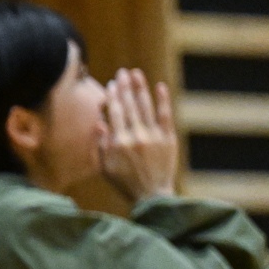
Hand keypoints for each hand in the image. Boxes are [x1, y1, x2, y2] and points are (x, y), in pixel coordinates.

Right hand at [98, 69, 177, 202]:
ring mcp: (153, 136)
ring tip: (136, 74)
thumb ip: (101, 144)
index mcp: (118, 142)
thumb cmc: (125, 183)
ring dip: (140, 88)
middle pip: (129, 105)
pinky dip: (162, 100)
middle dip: (125, 86)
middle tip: (123, 72)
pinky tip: (159, 86)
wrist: (153, 196)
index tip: (112, 83)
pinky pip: (165, 116)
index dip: (113, 95)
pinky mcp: (168, 139)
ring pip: (145, 106)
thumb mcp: (105, 166)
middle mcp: (135, 136)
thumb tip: (100, 122)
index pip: (114, 112)